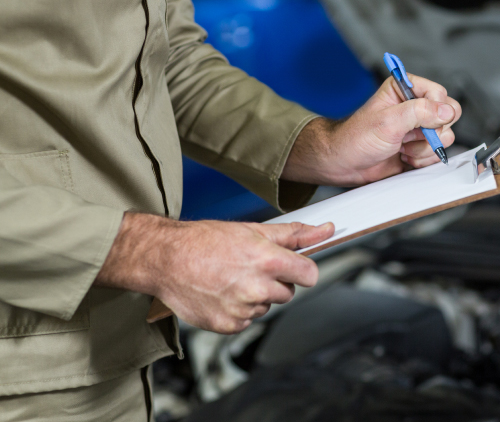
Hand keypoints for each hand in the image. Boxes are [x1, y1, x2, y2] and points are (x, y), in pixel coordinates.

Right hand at [95, 213, 333, 333]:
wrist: (167, 258)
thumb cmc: (204, 240)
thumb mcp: (251, 230)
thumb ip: (293, 233)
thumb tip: (324, 230)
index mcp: (266, 260)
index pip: (310, 274)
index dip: (303, 270)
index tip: (295, 268)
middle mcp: (256, 287)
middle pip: (287, 292)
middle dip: (274, 281)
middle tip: (249, 267)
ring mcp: (242, 310)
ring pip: (266, 306)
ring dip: (255, 296)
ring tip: (230, 278)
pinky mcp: (228, 325)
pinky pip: (247, 320)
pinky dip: (239, 310)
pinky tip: (222, 292)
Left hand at [282, 74, 461, 186]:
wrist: (344, 164)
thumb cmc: (355, 139)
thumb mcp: (387, 121)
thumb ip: (419, 112)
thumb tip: (446, 111)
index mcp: (403, 91)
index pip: (438, 93)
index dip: (436, 109)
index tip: (422, 122)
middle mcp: (413, 108)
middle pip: (447, 116)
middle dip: (431, 132)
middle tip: (409, 137)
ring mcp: (417, 129)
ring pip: (444, 137)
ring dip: (423, 148)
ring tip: (401, 148)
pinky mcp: (418, 148)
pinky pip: (436, 154)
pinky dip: (423, 160)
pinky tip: (404, 158)